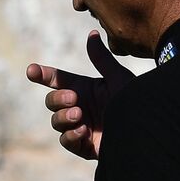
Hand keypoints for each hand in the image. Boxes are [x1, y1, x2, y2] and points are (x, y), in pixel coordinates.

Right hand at [26, 30, 133, 159]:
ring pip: (56, 121)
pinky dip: (71, 135)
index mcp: (85, 89)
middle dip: (57, 99)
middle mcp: (79, 107)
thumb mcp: (118, 78)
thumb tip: (92, 35)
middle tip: (73, 98)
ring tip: (79, 115)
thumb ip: (101, 59)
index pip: (58, 81)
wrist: (148, 131)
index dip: (43, 75)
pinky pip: (66, 140)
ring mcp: (80, 127)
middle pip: (52, 101)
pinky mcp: (84, 146)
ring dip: (63, 117)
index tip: (31, 70)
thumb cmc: (136, 102)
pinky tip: (84, 130)